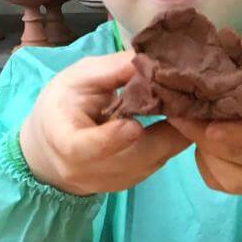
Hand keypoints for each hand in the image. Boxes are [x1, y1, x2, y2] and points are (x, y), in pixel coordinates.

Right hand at [19, 51, 189, 195]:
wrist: (51, 146)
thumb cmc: (64, 104)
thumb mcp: (78, 78)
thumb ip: (112, 70)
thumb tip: (151, 58)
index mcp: (63, 140)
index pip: (83, 148)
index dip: (110, 140)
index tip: (134, 126)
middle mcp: (85, 170)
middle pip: (131, 159)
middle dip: (163, 132)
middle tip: (188, 103)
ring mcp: (109, 182)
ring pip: (151, 162)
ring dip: (174, 136)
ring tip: (190, 108)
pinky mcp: (129, 183)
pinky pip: (157, 164)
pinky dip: (172, 144)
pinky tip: (181, 122)